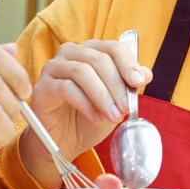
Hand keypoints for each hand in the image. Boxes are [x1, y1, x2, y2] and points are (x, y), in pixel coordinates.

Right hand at [29, 39, 152, 161]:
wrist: (65, 141)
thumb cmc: (90, 116)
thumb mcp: (116, 101)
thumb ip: (129, 86)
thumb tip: (146, 73)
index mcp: (91, 51)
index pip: (113, 47)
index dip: (128, 63)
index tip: (139, 82)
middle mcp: (71, 53)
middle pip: (98, 59)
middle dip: (116, 85)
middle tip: (126, 107)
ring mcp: (54, 67)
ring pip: (82, 72)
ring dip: (102, 95)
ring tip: (114, 116)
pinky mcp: (43, 86)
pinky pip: (66, 88)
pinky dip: (85, 104)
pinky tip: (96, 118)